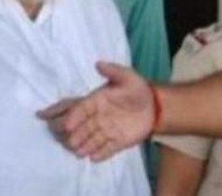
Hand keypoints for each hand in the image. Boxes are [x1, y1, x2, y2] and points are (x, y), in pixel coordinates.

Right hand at [38, 61, 153, 161]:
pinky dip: (100, 154)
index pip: (81, 109)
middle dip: (74, 134)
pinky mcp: (117, 142)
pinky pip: (107, 149)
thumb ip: (113, 71)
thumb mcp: (127, 77)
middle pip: (82, 126)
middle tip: (69, 142)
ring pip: (92, 139)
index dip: (73, 116)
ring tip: (78, 152)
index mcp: (96, 101)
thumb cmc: (138, 89)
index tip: (67, 124)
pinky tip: (93, 158)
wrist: (155, 106)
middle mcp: (98, 117)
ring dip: (84, 146)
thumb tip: (98, 63)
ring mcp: (107, 130)